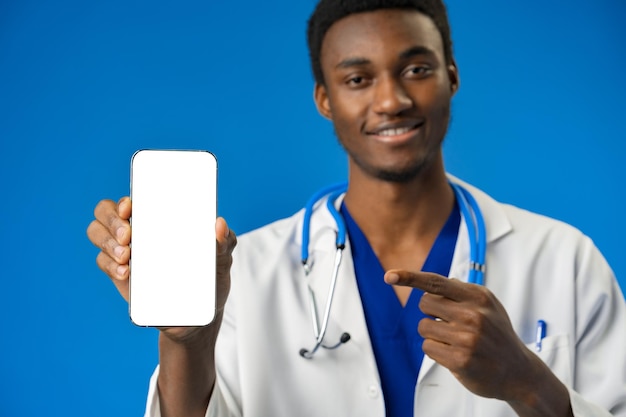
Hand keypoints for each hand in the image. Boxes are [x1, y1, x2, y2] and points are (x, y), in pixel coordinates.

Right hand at [86, 197, 236, 341]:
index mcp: (159, 217)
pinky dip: (110, 265)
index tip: (129, 208)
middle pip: (105, 212)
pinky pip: (102, 261)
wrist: (196, 317)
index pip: (131, 199)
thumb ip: (225, 241)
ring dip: (107, 242)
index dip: (122, 200)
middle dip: (111, 221)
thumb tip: (220, 224)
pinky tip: (127, 273)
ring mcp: (125, 251)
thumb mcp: (221, 259)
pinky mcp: (119, 273)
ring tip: (127, 257)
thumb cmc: (209, 278)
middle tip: (129, 237)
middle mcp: (137, 229)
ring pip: (97, 234)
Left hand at [385, 270, 542, 401]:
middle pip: (424, 304)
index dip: (410, 277)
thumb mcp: (488, 305)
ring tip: (455, 341)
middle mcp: (473, 315)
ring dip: (433, 334)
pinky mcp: (460, 360)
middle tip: (449, 323)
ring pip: (423, 327)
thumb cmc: (497, 334)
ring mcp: (466, 339)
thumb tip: (432, 284)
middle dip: (431, 313)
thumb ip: (462, 292)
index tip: (390, 275)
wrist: (519, 372)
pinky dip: (436, 351)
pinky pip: (428, 348)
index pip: (436, 282)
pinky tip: (455, 355)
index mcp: (478, 297)